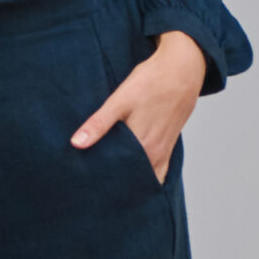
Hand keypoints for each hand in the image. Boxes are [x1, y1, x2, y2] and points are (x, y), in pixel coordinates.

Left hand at [70, 29, 206, 183]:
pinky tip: (132, 175)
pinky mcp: (168, 147)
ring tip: (110, 185)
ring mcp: (163, 153)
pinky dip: (145, 176)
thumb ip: (98, 124)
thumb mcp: (120, 100)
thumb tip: (75, 144)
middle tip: (93, 188)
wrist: (182, 70)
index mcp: (142, 147)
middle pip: (131, 180)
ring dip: (130, 182)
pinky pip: (157, 172)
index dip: (101, 182)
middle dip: (113, 185)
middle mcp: (154, 155)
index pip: (117, 176)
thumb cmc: (151, 82)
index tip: (86, 186)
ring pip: (144, 178)